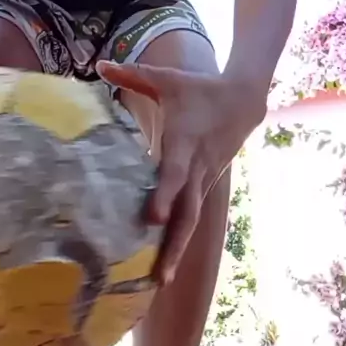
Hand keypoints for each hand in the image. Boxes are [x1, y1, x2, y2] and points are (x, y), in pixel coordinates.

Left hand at [97, 61, 264, 285]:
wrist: (244, 100)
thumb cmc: (198, 90)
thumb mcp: (166, 80)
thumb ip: (133, 75)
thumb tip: (100, 64)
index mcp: (184, 143)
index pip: (174, 175)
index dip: (165, 196)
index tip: (154, 219)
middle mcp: (196, 169)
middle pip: (187, 213)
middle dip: (174, 246)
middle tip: (161, 277)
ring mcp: (204, 181)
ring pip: (192, 221)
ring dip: (178, 251)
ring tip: (161, 282)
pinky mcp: (205, 186)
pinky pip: (192, 216)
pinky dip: (181, 239)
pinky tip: (166, 262)